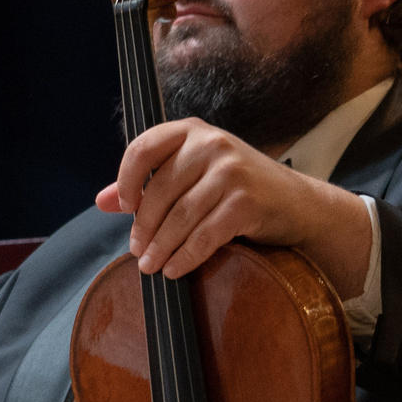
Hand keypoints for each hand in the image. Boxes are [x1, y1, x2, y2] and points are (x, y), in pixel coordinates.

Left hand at [95, 118, 372, 294]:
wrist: (299, 204)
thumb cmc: (241, 189)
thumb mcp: (195, 175)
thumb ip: (150, 183)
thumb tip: (102, 201)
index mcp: (193, 131)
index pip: (143, 147)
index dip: (126, 179)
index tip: (126, 207)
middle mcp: (212, 144)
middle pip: (160, 190)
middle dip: (144, 227)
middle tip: (137, 251)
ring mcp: (231, 171)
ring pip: (180, 216)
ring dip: (161, 247)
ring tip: (151, 266)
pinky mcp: (246, 202)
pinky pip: (204, 235)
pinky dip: (186, 256)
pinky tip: (175, 269)